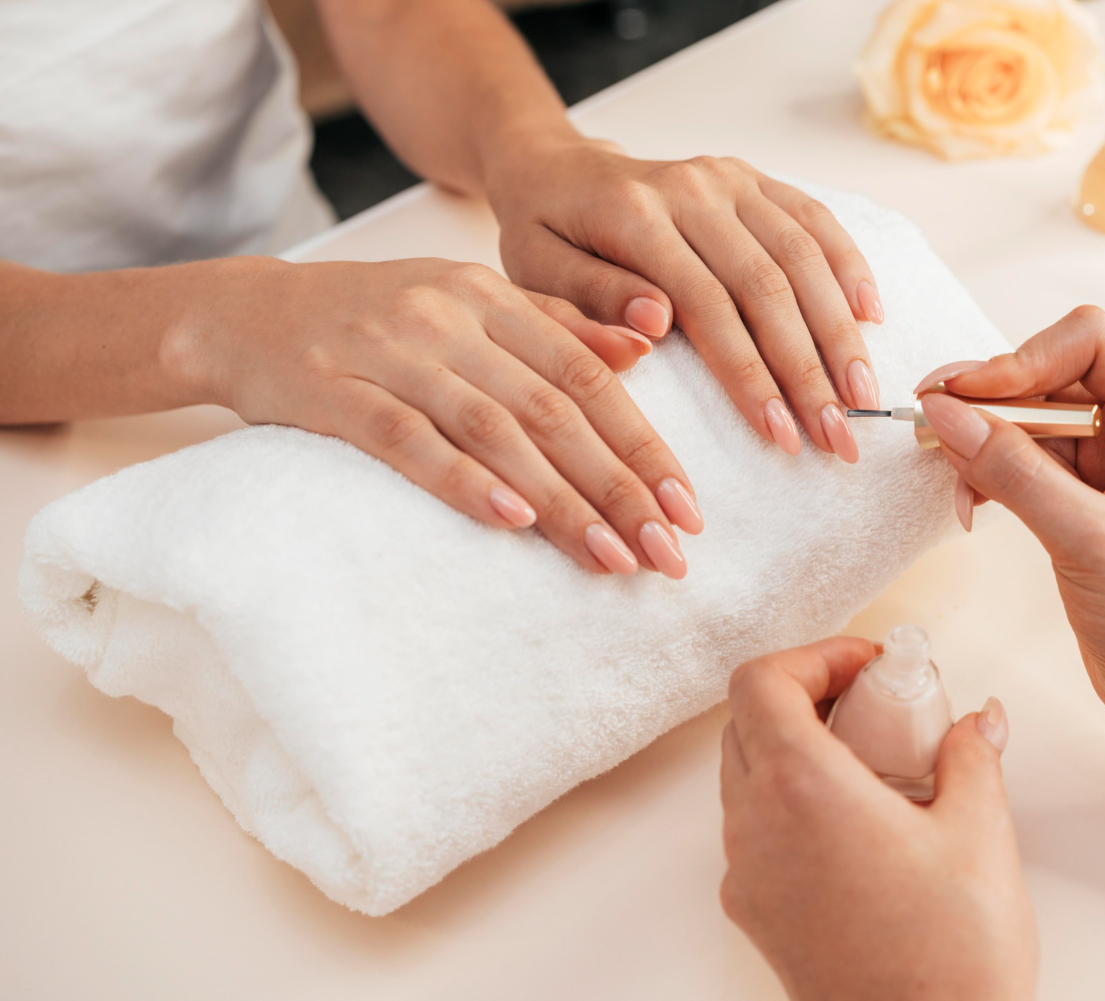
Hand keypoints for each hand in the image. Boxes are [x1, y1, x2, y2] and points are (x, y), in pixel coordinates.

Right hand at [170, 256, 702, 576]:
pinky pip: (409, 439)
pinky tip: (514, 521)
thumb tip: (643, 350)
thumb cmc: (372, 318)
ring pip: (496, 430)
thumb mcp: (467, 304)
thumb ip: (553, 324)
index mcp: (491, 298)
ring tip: (612, 559)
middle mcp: (450, 318)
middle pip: (555, 409)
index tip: (688, 508)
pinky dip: (465, 481)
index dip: (644, 444)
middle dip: (619, 485)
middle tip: (668, 551)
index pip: (588, 376)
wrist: (245, 311)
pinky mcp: (334, 391)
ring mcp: (390, 352)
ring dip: (561, 499)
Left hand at [489, 138, 882, 462]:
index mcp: (634, 215)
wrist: (555, 169)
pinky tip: (871, 318)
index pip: (708, 306)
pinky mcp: (752, 179)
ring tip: (864, 399)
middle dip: (811, 370)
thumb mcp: (536, 275)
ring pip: (803, 256)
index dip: (752, 375)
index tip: (783, 437)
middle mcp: (692, 187)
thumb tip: (657, 325)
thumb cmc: (543, 236)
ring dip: (840, 332)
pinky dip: (849, 267)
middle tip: (840, 437)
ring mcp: (728, 179)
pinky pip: (815, 219)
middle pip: (769, 285)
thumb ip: (591, 301)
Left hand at [721, 638, 1036, 1000]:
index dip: (813, 656)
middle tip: (876, 705)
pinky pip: (756, 830)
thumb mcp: (979, 834)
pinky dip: (792, 803)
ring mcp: (748, 873)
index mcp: (801, 789)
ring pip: (746, 774)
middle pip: (748, 721)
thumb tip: (976, 722)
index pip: (760, 681)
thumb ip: (972, 756)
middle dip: (808, 696)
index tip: (867, 667)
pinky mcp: (756, 912)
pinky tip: (862, 824)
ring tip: (877, 764)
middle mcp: (756, 826)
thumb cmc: (950, 959)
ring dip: (798, 748)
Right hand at [915, 306, 1104, 729]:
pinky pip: (1022, 461)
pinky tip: (968, 504)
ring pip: (1029, 418)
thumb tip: (948, 415)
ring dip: (982, 439)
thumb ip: (1015, 472)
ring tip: (950, 475)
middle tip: (932, 422)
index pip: (1089, 342)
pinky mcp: (1081, 499)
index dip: (1022, 358)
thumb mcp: (1089, 540)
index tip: (966, 396)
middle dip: (990, 397)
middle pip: (1051, 373)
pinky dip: (988, 473)